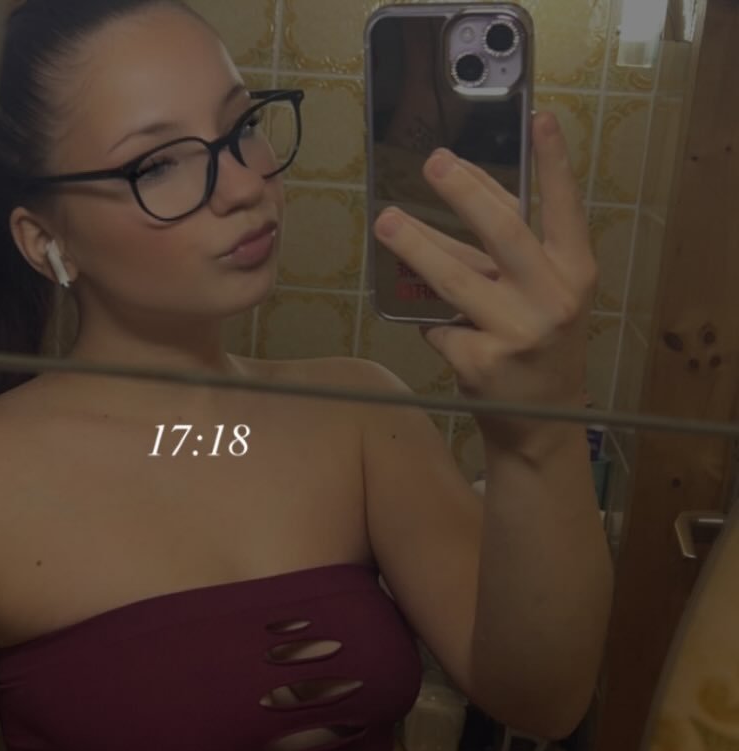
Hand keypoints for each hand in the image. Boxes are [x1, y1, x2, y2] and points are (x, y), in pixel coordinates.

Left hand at [372, 110, 599, 460]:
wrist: (540, 422)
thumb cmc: (538, 344)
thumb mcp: (543, 294)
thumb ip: (510, 251)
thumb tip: (465, 192)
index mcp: (575, 273)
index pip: (565, 209)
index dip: (554, 163)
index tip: (540, 118)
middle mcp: (553, 299)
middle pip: (504, 232)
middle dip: (465, 193)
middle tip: (433, 164)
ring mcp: (518, 331)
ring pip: (456, 279)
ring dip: (417, 247)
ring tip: (386, 223)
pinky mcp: (482, 361)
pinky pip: (440, 327)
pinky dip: (434, 326)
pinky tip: (444, 333)